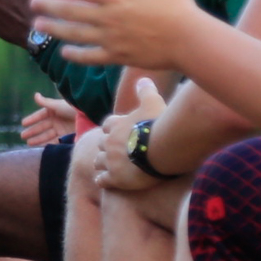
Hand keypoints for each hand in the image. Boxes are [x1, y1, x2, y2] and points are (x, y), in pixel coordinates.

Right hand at [20, 93, 74, 146]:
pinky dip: (47, 144)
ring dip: (38, 139)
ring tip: (28, 143)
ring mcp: (61, 129)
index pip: (40, 116)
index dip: (32, 119)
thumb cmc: (73, 109)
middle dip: (33, 131)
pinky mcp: (67, 137)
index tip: (23, 123)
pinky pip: (55, 141)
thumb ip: (46, 102)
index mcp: (54, 111)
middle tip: (23, 136)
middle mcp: (57, 120)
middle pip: (42, 127)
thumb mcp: (58, 105)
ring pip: (47, 135)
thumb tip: (35, 95)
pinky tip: (40, 147)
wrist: (88, 117)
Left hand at [38, 0, 209, 72]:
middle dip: (48, 5)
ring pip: (75, 33)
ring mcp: (111, 38)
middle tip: (30, 3)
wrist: (190, 40)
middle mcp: (108, 17)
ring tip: (38, 25)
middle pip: (70, 11)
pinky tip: (65, 53)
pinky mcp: (118, 56)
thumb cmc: (177, 5)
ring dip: (54, 29)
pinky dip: (76, 55)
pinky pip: (91, 56)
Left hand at [96, 77, 169, 191]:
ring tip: (110, 167)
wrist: (162, 149)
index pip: (107, 125)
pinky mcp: (115, 178)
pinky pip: (102, 180)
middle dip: (107, 147)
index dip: (112, 130)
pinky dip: (103, 180)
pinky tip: (106, 181)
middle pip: (102, 144)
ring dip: (103, 163)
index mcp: (115, 125)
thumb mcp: (153, 103)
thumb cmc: (158, 124)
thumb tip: (143, 78)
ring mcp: (110, 161)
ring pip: (98, 161)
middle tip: (116, 152)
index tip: (117, 133)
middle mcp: (109, 142)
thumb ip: (146, 91)